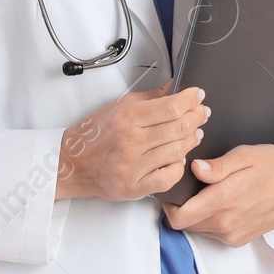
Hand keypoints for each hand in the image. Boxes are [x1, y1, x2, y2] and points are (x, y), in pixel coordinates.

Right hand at [56, 80, 209, 200]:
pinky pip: (167, 178)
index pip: (171, 106)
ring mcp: (132, 167)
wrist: (72, 163)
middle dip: (197, 117)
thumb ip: (151, 97)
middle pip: (179, 128)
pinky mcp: (133, 187)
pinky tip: (179, 159)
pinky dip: (179, 168)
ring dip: (192, 140)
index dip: (191, 100)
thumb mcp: (120, 106)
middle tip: (202, 114)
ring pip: (178, 151)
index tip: (198, 96)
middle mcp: (131, 142)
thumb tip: (175, 86)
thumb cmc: (95, 134)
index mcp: (127, 118)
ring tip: (194, 133)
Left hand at [160, 144, 273, 246]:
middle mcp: (226, 224)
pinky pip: (212, 233)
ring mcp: (232, 235)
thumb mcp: (247, 155)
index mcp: (224, 200)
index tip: (172, 188)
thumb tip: (194, 169)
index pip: (179, 217)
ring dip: (196, 214)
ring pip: (197, 229)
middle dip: (181, 207)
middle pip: (185, 224)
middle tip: (190, 185)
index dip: (168, 203)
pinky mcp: (239, 240)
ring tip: (209, 192)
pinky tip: (222, 202)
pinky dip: (210, 220)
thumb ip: (218, 166)